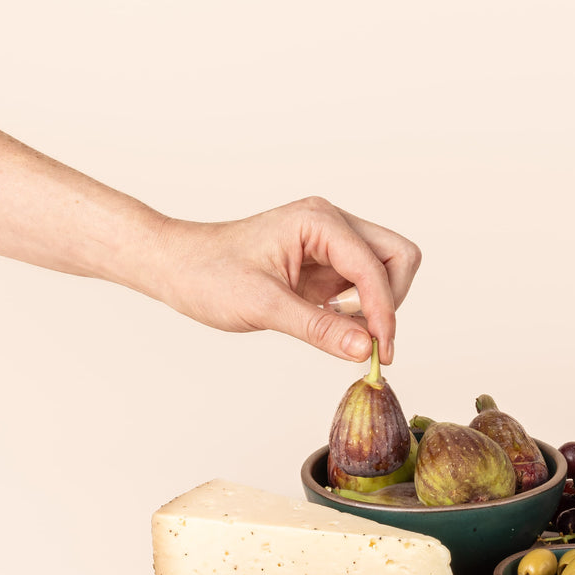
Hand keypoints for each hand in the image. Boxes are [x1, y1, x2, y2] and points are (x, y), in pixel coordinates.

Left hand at [151, 197, 421, 362]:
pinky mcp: (327, 265)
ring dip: (380, 308)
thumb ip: (319, 328)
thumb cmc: (208, 274)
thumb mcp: (264, 306)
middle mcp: (332, 225)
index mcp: (318, 222)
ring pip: (387, 271)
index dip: (383, 311)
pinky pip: (365, 287)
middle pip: (398, 257)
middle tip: (372, 342)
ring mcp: (332, 244)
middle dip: (392, 301)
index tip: (380, 352)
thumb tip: (366, 350)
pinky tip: (338, 331)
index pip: (375, 267)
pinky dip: (363, 314)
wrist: (176, 266)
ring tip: (347, 336)